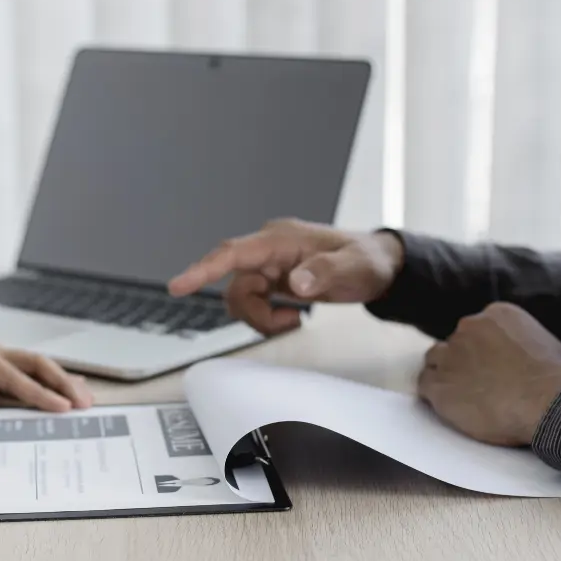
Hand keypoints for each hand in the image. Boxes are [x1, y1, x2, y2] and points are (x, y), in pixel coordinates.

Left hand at [0, 299, 92, 412]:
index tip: (62, 407)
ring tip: (86, 397)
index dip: (37, 392)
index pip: (10, 375)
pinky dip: (47, 374)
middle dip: (61, 382)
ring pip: (34, 361)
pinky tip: (65, 383)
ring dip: (60, 378)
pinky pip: (24, 363)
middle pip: (34, 362)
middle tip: (85, 404)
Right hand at [167, 219, 404, 334]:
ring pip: (241, 297)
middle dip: (254, 312)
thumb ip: (324, 272)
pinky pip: (254, 303)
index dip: (203, 269)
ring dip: (261, 317)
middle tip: (289, 321)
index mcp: (281, 239)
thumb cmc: (368, 261)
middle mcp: (269, 250)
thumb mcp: (354, 267)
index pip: (233, 253)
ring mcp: (270, 265)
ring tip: (294, 319)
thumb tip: (295, 282)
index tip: (179, 285)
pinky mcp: (273, 280)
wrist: (380, 267)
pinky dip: (268, 317)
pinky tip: (293, 315)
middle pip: (235, 285)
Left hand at [418, 302, 560, 445]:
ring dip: (444, 375)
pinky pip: (424, 385)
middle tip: (477, 384)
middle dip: (464, 362)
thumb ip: (554, 352)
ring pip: (435, 360)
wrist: (546, 400)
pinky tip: (449, 406)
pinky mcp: (438, 383)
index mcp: (497, 315)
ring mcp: (449, 355)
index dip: (482, 351)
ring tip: (461, 395)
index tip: (491, 367)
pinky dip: (433, 395)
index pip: (478, 330)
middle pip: (455, 343)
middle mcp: (468, 328)